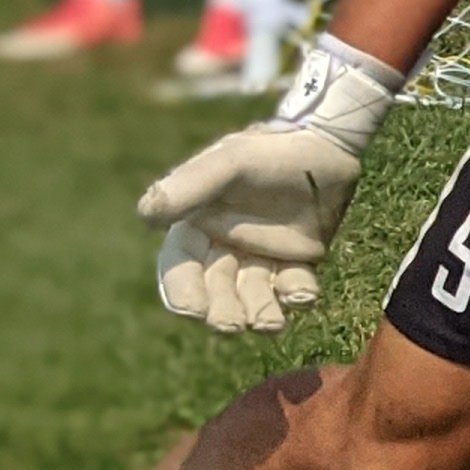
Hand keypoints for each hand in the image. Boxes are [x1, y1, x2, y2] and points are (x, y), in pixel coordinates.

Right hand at [135, 34, 405, 332]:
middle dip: (222, 313)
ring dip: (260, 314)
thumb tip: (146, 215)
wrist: (323, 144)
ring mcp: (263, 257)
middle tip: (232, 325)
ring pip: (255, 298)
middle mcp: (226, 248)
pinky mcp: (299, 262)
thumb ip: (189, 186)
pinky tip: (302, 294)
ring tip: (270, 324)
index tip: (191, 311)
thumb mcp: (227, 163)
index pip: (180, 269)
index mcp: (197, 226)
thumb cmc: (267, 151)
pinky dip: (298, 296)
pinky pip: (295, 288)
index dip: (182, 293)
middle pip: (216, 294)